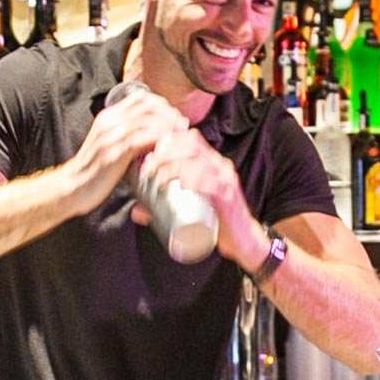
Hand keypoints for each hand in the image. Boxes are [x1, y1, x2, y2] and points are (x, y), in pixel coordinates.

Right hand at [68, 89, 189, 212]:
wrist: (72, 187)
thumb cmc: (94, 171)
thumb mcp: (111, 146)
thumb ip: (128, 136)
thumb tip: (153, 134)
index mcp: (108, 117)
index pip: (139, 98)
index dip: (161, 104)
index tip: (174, 115)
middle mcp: (109, 122)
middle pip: (146, 106)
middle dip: (169, 113)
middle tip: (182, 124)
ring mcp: (110, 136)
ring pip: (147, 120)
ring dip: (167, 126)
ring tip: (180, 134)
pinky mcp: (114, 152)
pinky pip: (141, 139)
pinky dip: (158, 140)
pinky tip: (169, 146)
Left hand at [138, 126, 266, 266]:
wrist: (243, 241)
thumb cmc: (216, 221)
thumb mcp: (192, 206)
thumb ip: (165, 207)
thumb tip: (136, 211)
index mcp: (213, 163)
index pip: (190, 139)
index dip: (168, 141)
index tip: (149, 155)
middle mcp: (221, 167)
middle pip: (191, 146)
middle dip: (165, 153)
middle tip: (148, 168)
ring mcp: (225, 181)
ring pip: (198, 162)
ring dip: (173, 166)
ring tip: (157, 178)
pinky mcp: (228, 198)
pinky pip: (212, 183)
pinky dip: (194, 181)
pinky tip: (180, 184)